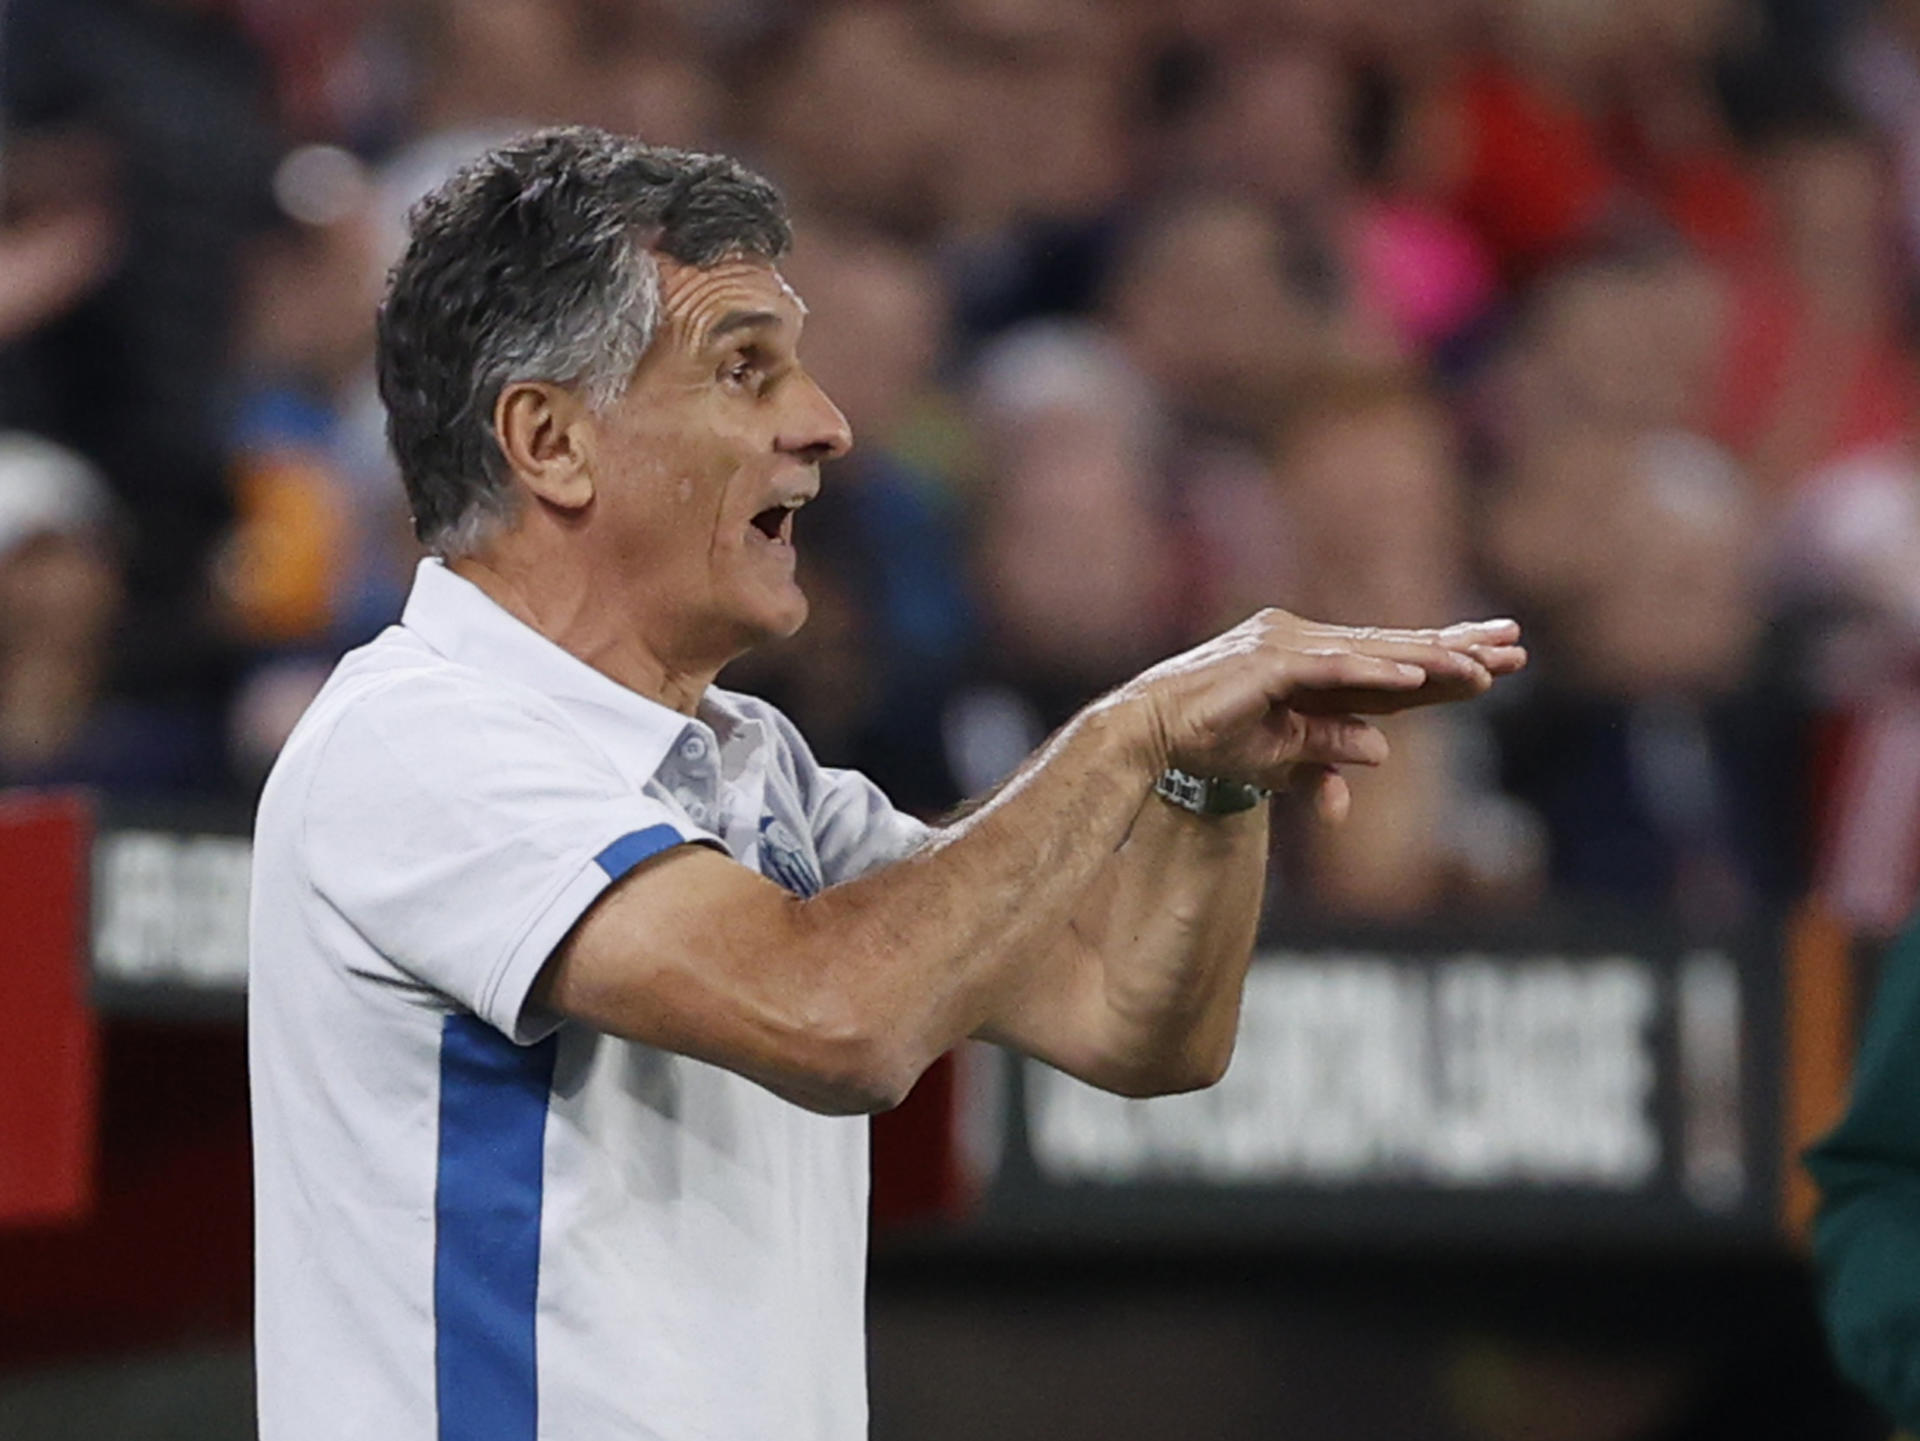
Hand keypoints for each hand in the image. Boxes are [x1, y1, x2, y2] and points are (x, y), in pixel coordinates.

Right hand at [1112, 609, 1524, 794]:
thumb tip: (1379, 754)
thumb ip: (1327, 756)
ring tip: (1485, 668)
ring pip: (1374, 654)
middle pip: (1395, 649)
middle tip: (1519, 644)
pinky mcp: (1267, 663)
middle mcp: (1305, 645)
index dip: (1448, 665)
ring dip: (1431, 662)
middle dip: (1459, 649)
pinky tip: (1417, 679)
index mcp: (1314, 667)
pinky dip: (1376, 674)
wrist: (1145, 734)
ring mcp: (1286, 648)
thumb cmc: (1207, 745)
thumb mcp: (1279, 759)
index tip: (1501, 661)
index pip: (1394, 664)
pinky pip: (1332, 670)